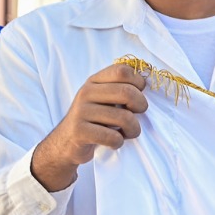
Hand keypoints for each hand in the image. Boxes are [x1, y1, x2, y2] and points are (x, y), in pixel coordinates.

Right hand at [30, 63, 148, 191]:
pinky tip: (113, 141)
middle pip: (127, 92)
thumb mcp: (104, 98)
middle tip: (138, 115)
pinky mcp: (79, 131)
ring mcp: (81, 111)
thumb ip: (121, 88)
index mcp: (95, 81)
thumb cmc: (95, 120)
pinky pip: (113, 137)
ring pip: (124, 118)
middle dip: (141, 106)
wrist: (66, 142)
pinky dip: (119, 142)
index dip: (139, 82)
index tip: (139, 95)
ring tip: (128, 132)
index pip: (123, 71)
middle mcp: (86, 92)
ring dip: (133, 130)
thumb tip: (148, 82)